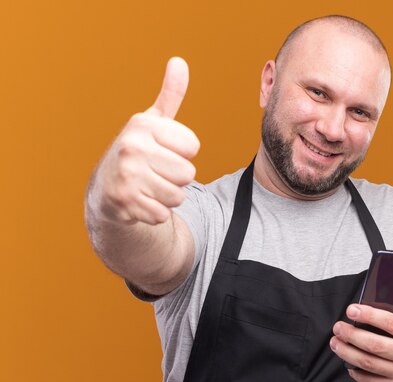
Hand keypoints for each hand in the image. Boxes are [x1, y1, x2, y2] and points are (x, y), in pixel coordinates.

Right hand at [95, 57, 199, 224]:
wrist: (106, 188)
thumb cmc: (139, 151)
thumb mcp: (153, 122)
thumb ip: (170, 95)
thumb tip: (179, 62)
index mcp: (143, 124)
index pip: (193, 147)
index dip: (183, 154)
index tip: (164, 151)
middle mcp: (132, 146)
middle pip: (188, 173)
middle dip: (177, 178)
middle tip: (156, 172)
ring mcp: (126, 175)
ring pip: (178, 196)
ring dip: (168, 197)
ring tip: (150, 186)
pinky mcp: (124, 202)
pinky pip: (163, 214)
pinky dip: (156, 213)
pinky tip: (142, 201)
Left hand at [330, 283, 392, 381]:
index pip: (392, 323)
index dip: (370, 315)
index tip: (352, 310)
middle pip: (376, 345)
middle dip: (352, 335)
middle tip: (338, 327)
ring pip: (369, 363)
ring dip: (347, 352)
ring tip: (335, 342)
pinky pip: (370, 380)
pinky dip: (355, 371)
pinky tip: (347, 362)